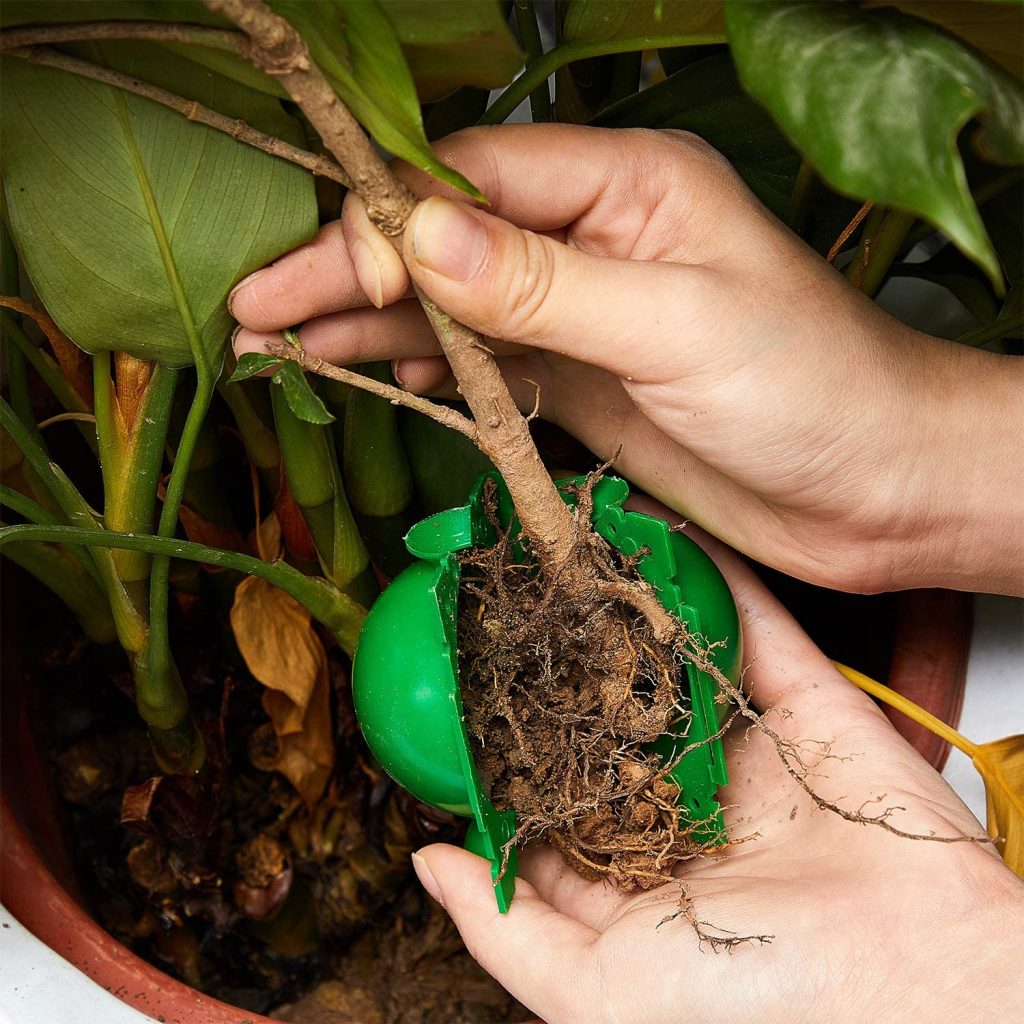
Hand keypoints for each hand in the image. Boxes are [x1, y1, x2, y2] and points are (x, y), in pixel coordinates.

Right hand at [232, 124, 1022, 594]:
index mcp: (628, 186)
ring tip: (279, 348)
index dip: (387, 224)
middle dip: (348, 273)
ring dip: (368, 325)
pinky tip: (369, 377)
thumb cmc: (817, 389)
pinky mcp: (580, 381)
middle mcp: (594, 238)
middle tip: (252, 308)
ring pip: (451, 304)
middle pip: (443, 239)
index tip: (327, 279)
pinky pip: (481, 364)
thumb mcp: (678, 324)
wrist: (877, 490)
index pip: (471, 181)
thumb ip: (545, 283)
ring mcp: (581, 314)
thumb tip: (417, 237)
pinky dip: (422, 370)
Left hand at [408, 513, 1023, 1023]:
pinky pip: (757, 631)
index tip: (465, 685)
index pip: (555, 792)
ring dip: (632, 611)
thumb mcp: (594, 993)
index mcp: (637, 871)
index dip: (511, 743)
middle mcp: (688, 804)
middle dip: (566, 664)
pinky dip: (718, 582)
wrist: (916, 986)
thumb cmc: (754, 1009)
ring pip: (677, 664)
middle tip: (514, 600)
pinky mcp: (807, 706)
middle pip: (613, 715)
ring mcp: (748, 749)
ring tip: (575, 553)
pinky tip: (668, 538)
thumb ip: (506, 929)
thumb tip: (429, 867)